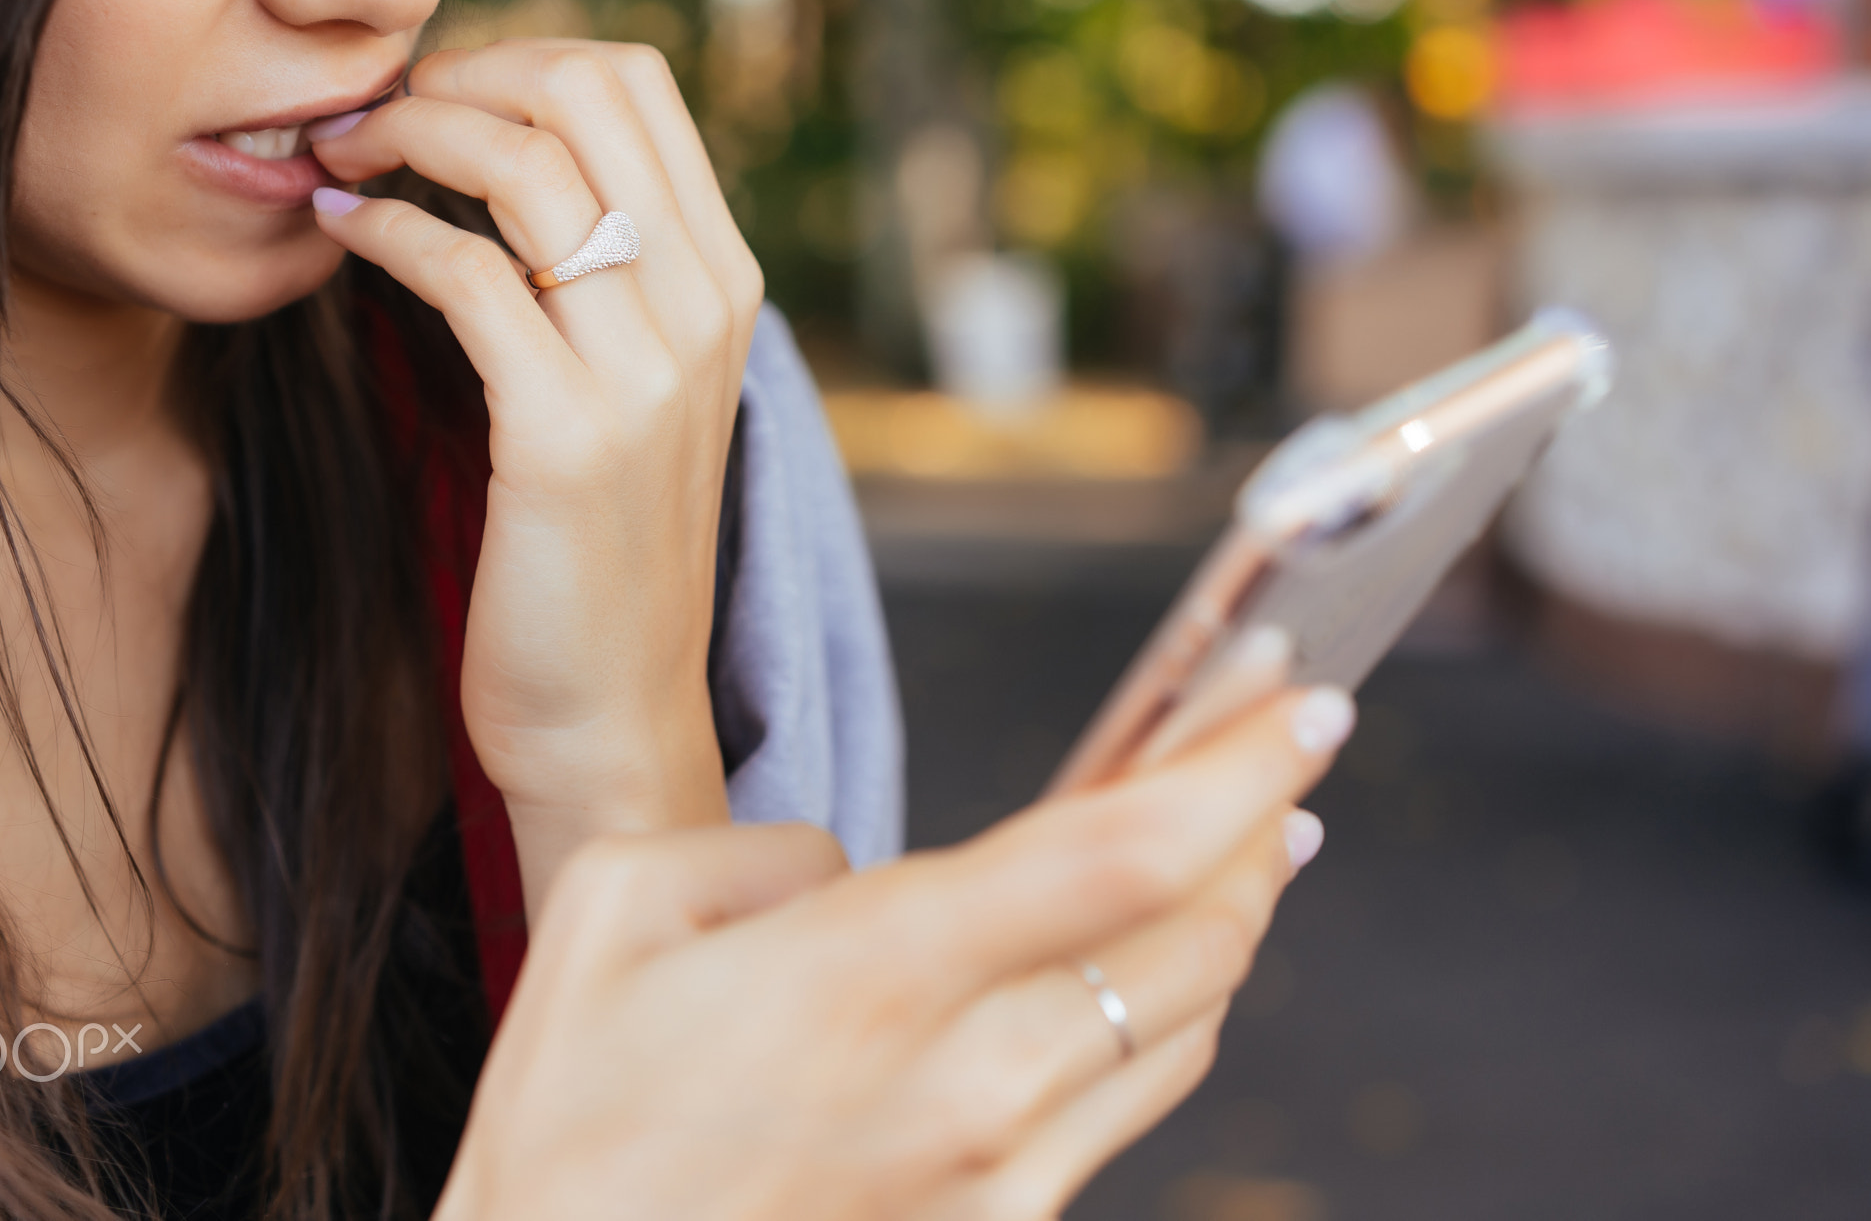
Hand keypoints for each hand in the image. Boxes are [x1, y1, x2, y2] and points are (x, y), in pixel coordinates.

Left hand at [309, 42, 762, 912]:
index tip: (436, 94)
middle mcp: (704, 309)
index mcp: (723, 284)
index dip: (518, 54)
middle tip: (377, 115)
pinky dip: (387, 233)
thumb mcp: (633, 394)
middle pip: (588, 89)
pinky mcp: (566, 435)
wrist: (613, 716)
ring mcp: (646, 372)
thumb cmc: (597, 554)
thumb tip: (503, 162)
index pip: (638, 84)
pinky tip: (341, 238)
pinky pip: (467, 274)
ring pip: (525, 163)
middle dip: (461, 71)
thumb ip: (601, 279)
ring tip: (342, 160)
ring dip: (406, 134)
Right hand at [434, 685, 1350, 1220]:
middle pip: (1196, 939)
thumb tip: (863, 871)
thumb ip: (766, 852)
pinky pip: (1128, 1102)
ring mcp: (1000, 1173)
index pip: (1117, 853)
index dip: (1234, 767)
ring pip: (1186, 1026)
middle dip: (1263, 822)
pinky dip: (1171, 1012)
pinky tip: (1157, 967)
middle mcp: (969, 1079)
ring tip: (1251, 840)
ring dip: (1238, 918)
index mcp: (872, 972)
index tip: (1299, 699)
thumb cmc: (571, 1116)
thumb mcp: (616, 910)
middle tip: (1286, 741)